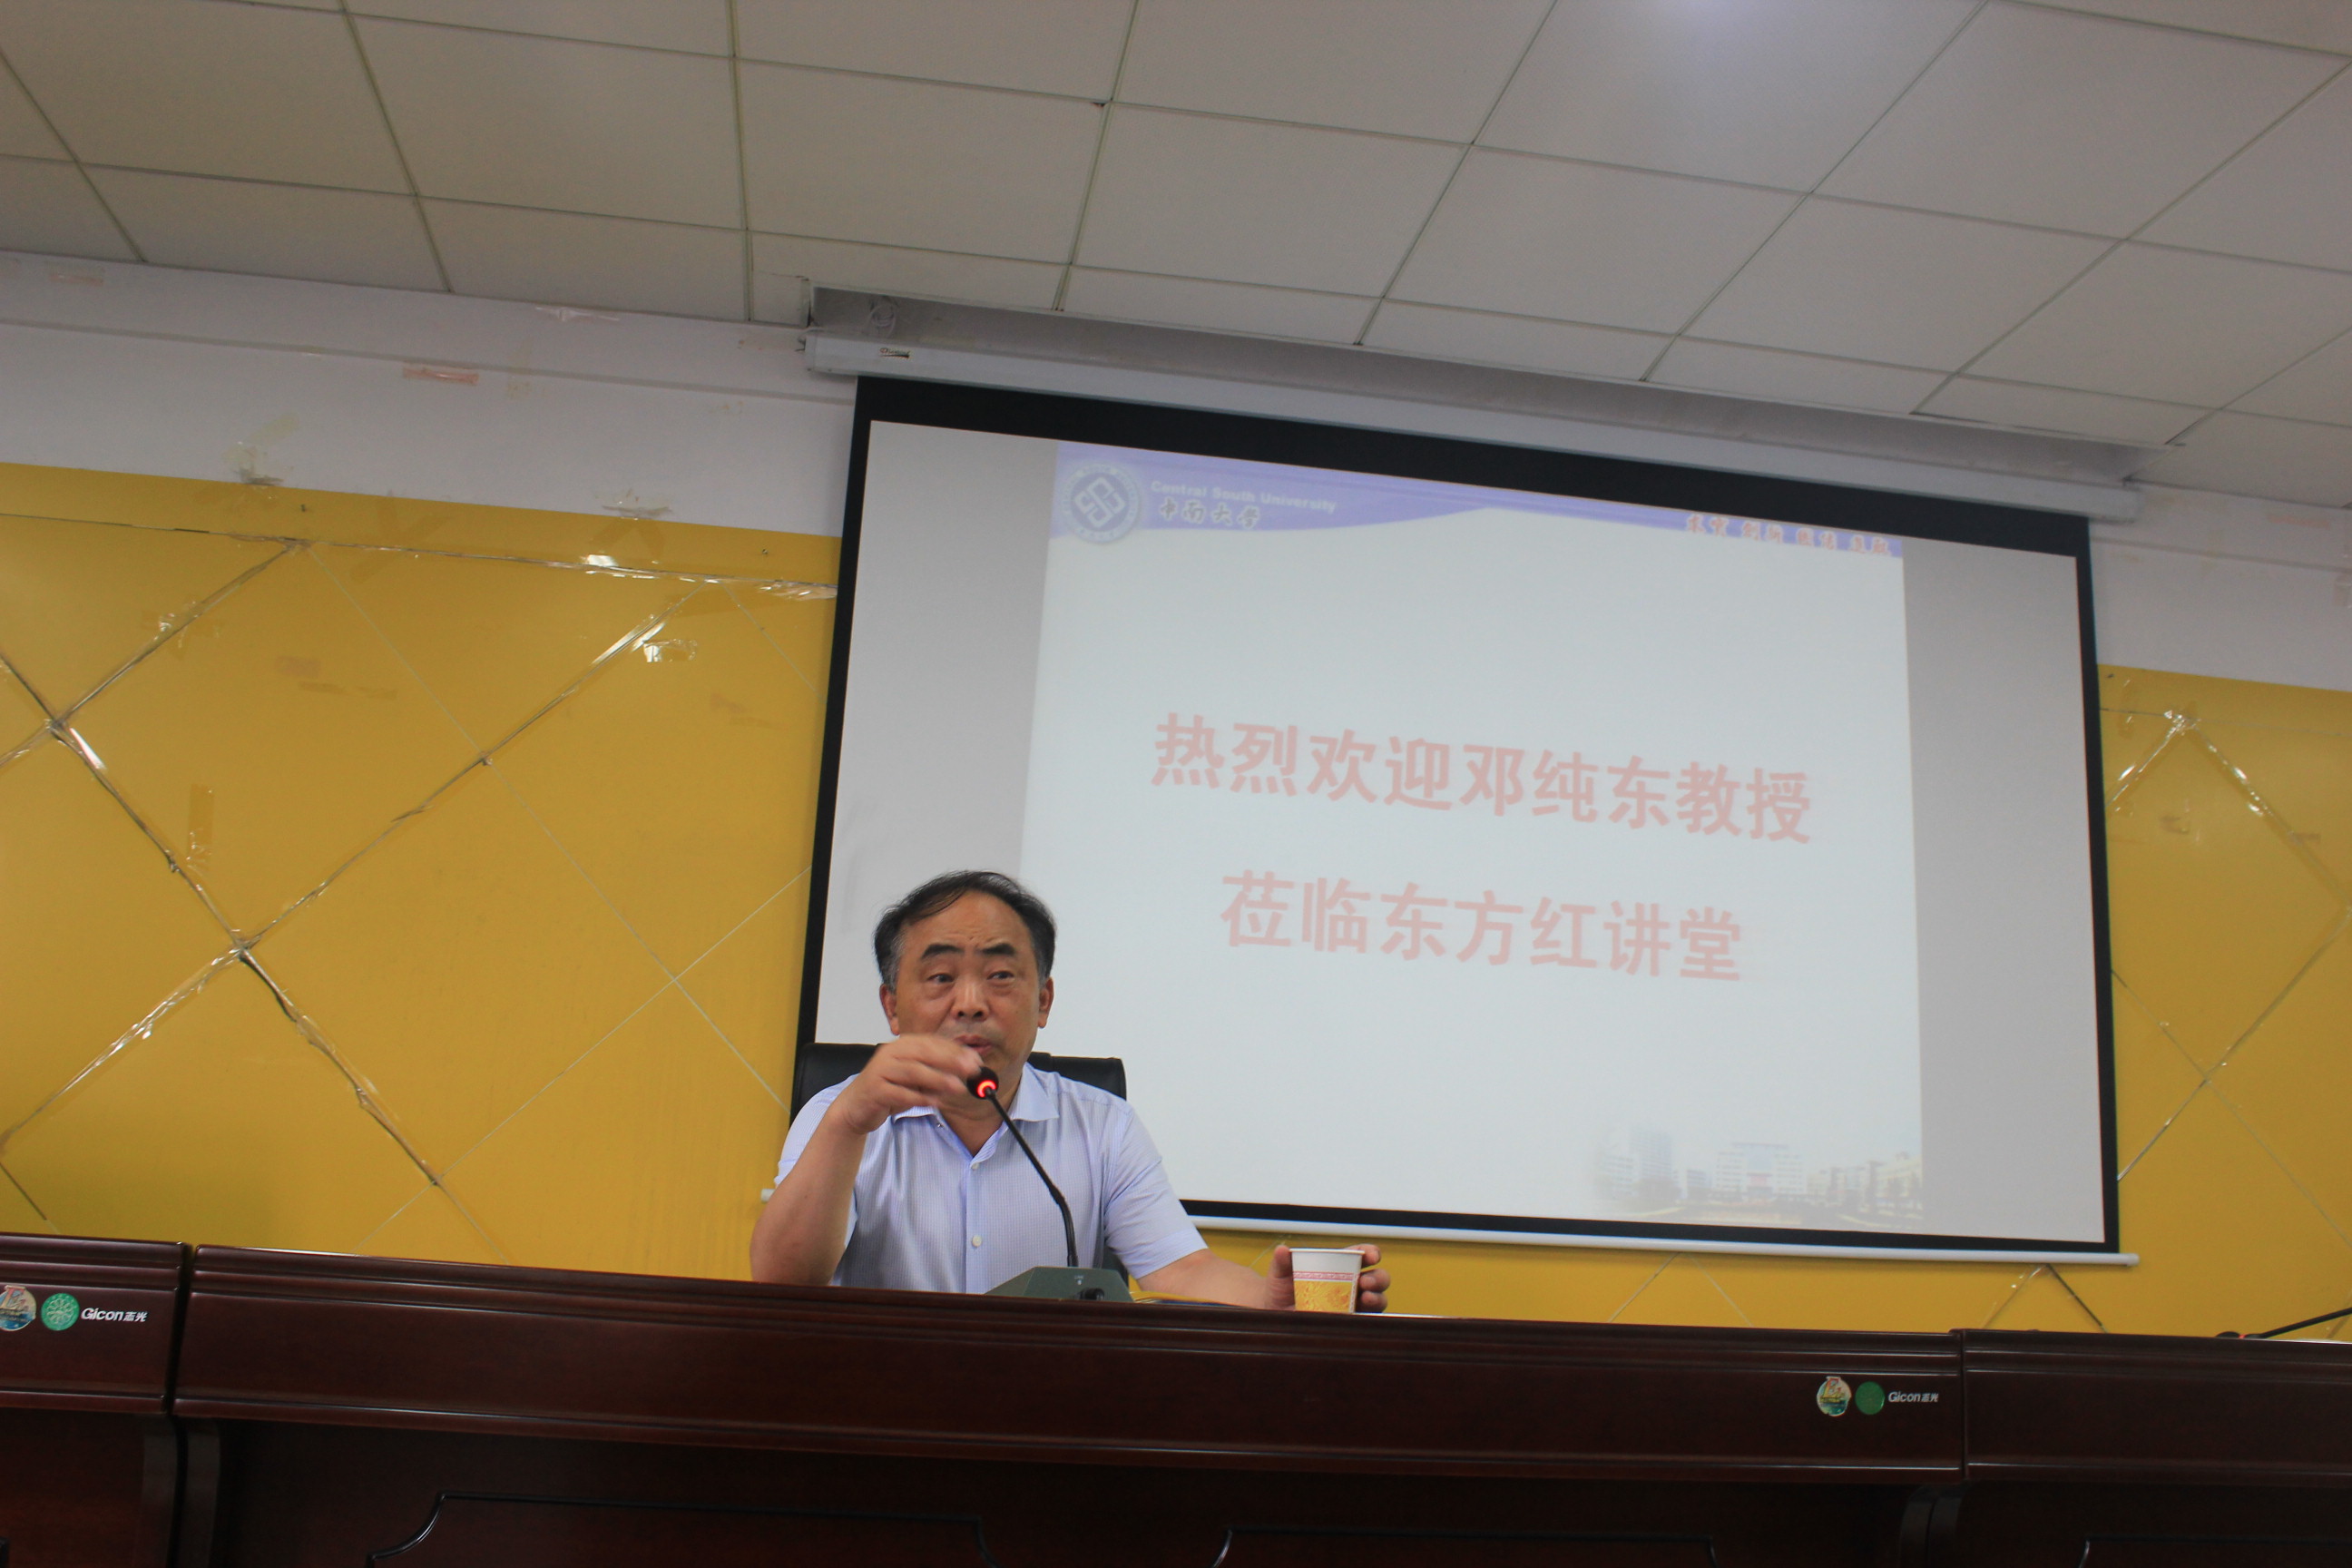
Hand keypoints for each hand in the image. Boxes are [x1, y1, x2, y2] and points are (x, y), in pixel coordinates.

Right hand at [825, 1034, 984, 1135]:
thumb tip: (966, 1073)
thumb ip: (936, 1073)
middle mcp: (890, 1053)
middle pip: (923, 1053)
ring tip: (958, 1087)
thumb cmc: (889, 1090)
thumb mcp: (915, 1079)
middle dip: (950, 1061)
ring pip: (912, 1071)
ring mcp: (880, 1070)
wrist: (856, 1107)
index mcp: (902, 1045)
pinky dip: (918, 1097)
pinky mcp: (874, 1089)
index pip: (932, 1042)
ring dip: (938, 1079)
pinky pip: (899, 1093)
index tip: (975, 1061)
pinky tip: (934, 1102)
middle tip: (971, 1071)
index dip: (955, 1050)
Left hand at [1268, 1243, 1388, 1313]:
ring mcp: (1352, 1305)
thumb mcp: (1279, 1274)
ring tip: (1367, 1298)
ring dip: (1377, 1298)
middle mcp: (1351, 1284)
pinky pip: (1366, 1322)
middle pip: (1377, 1277)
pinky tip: (1361, 1318)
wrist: (1275, 1316)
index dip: (1371, 1252)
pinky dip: (1368, 1319)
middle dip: (1378, 1278)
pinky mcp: (1349, 1324)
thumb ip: (1282, 1262)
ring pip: (1378, 1300)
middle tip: (1365, 1281)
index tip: (1372, 1255)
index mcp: (1338, 1265)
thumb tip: (1282, 1249)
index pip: (1361, 1255)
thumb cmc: (1280, 1290)